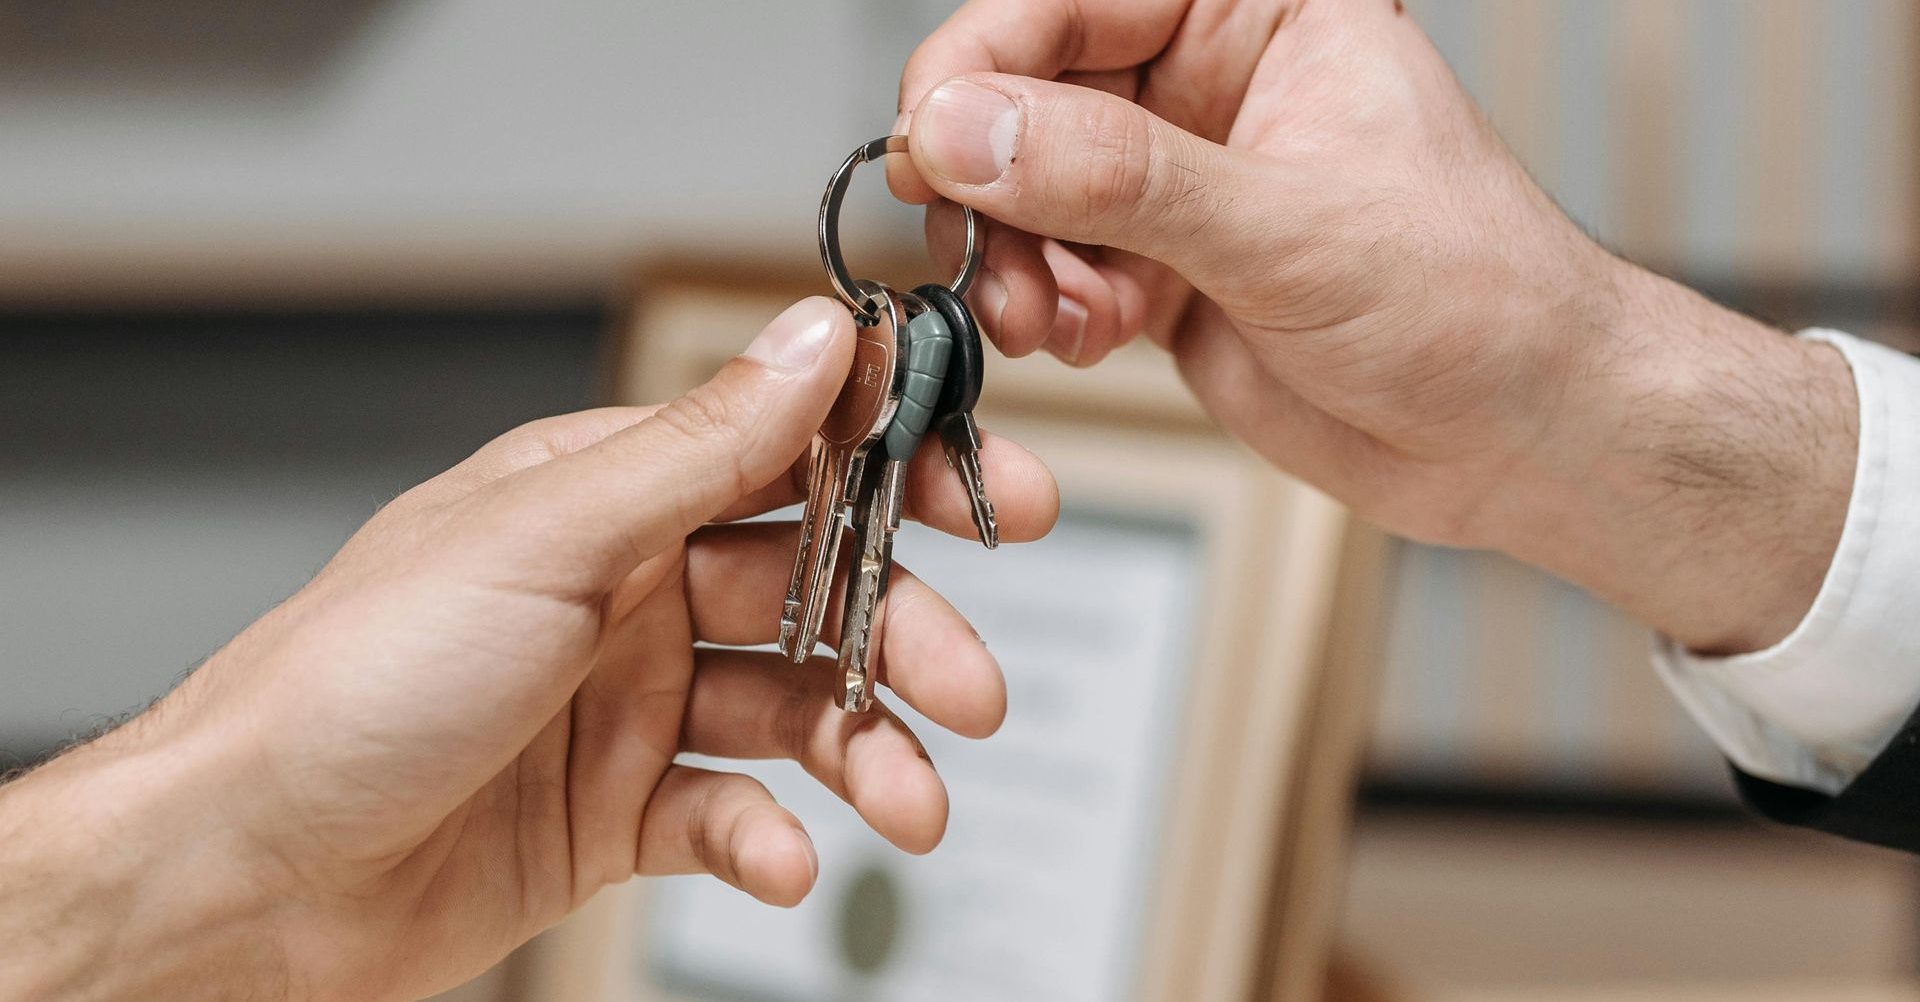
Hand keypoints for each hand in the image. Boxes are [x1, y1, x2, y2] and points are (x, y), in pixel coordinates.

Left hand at [0, 298, 1058, 1001]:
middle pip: (810, 594)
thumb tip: (811, 340)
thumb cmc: (352, 682)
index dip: (900, 470)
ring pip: (789, 712)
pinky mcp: (611, 813)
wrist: (248, 874)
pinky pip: (729, 816)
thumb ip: (699, 447)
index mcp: (605, 498)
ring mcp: (622, 706)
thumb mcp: (545, 537)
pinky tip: (781, 858)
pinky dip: (770, 839)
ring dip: (863, 752)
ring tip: (911, 798)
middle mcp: (624, 593)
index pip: (786, 457)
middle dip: (901, 635)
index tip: (999, 495)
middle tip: (967, 684)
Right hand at [894, 0, 1856, 653]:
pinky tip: (1090, 336)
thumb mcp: (1289, 227)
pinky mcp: (1159, 269)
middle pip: (1028, 91)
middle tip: (975, 239)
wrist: (1516, 437)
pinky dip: (1046, 307)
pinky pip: (1053, 267)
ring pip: (1025, 188)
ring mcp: (1178, 181)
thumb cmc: (1475, 301)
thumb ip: (1119, 175)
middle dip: (992, 175)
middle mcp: (1208, 83)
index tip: (934, 133)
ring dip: (1013, 257)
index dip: (987, 58)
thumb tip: (973, 127)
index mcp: (1261, 12)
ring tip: (1048, 313)